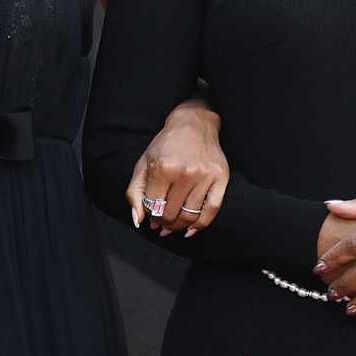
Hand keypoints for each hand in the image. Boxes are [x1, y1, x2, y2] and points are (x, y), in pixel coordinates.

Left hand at [128, 100, 228, 236]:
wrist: (194, 124)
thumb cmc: (165, 146)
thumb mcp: (143, 164)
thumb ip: (135, 192)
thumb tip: (138, 220)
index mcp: (163, 168)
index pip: (153, 206)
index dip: (150, 215)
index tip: (151, 218)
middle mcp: (185, 173)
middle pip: (170, 214)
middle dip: (163, 223)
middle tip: (161, 225)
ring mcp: (204, 176)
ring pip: (190, 216)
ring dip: (178, 227)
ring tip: (173, 227)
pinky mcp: (220, 178)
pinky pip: (211, 210)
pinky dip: (200, 225)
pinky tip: (191, 230)